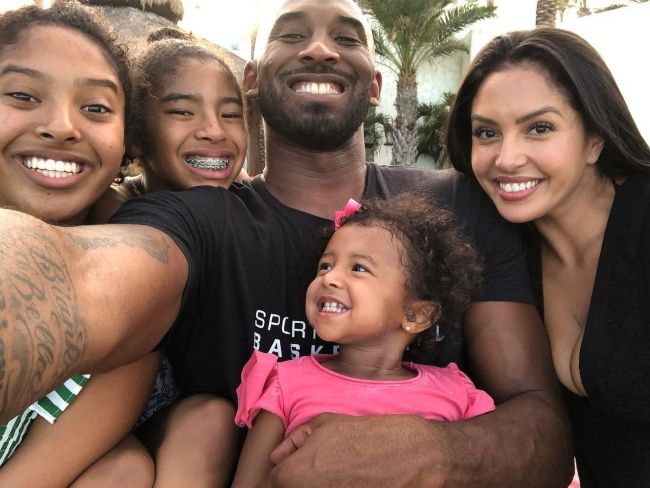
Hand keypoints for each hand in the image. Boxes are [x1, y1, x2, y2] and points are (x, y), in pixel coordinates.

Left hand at [265, 414, 440, 487]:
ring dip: (313, 486)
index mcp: (294, 474)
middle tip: (313, 472)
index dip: (277, 476)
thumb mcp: (325, 424)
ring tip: (332, 475)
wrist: (409, 456)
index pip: (270, 483)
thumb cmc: (367, 436)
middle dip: (292, 483)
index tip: (285, 472)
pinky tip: (345, 481)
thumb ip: (295, 440)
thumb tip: (278, 455)